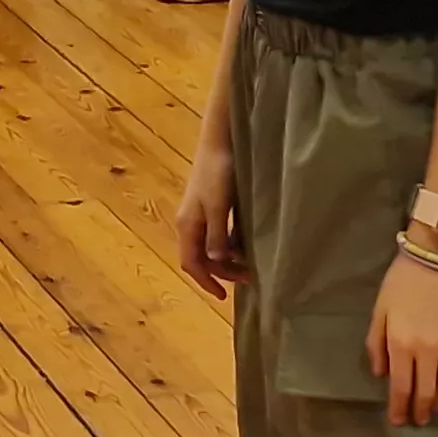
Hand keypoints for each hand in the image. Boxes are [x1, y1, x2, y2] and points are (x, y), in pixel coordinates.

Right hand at [174, 147, 241, 298]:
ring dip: (226, 260)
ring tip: (249, 264)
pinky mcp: (211, 204)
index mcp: (188, 225)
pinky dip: (229, 245)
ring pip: (209, 247)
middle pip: (200, 258)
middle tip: (247, 278)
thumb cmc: (219, 172)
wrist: (220, 140)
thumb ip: (217, 235)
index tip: (224, 296)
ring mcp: (200, 213)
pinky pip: (217, 234)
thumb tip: (215, 262)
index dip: (206, 282)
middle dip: (221, 272)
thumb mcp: (219, 206)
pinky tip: (245, 244)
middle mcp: (190, 222)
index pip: (192, 263)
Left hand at [368, 255, 437, 425]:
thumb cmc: (400, 284)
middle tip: (417, 421)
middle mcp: (427, 351)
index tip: (397, 421)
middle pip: (426, 392)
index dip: (399, 408)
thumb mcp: (379, 312)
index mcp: (402, 345)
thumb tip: (381, 374)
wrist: (434, 259)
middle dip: (420, 411)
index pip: (401, 387)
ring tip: (433, 409)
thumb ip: (376, 345)